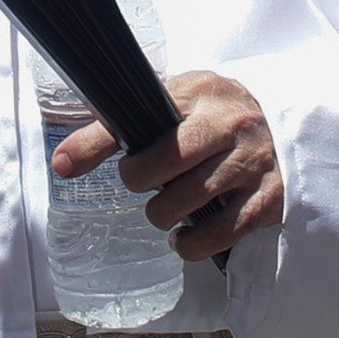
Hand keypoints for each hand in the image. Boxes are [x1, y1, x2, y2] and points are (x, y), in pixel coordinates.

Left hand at [59, 70, 281, 262]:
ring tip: (165, 208)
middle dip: (145, 183)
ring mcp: (254, 163)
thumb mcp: (166, 105)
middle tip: (144, 183)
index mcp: (202, 93)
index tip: (125, 167)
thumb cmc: (209, 118)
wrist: (278, 126)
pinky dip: (193, 244)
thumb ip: (111, 131)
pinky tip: (186, 235)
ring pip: (192, 201)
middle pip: (173, 164)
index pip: (153, 122)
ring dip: (165, 215)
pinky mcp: (267, 199)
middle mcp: (233, 125)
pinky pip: (221, 234)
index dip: (132, 159)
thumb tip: (60, 164)